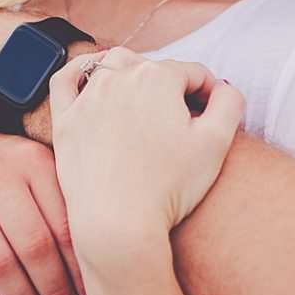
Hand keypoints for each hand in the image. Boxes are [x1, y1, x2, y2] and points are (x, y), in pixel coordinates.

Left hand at [49, 49, 243, 272]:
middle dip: (171, 87)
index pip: (193, 73)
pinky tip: (88, 77)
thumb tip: (223, 87)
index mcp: (157, 77)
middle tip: (182, 121)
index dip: (209, 94)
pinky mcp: (65, 122)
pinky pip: (66, 81)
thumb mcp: (217, 143)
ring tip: (145, 103)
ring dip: (132, 77)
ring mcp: (88, 98)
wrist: (118, 226)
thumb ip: (229, 103)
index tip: (213, 118)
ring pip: (113, 68)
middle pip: (154, 69)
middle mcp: (119, 77)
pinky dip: (77, 71)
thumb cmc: (169, 187)